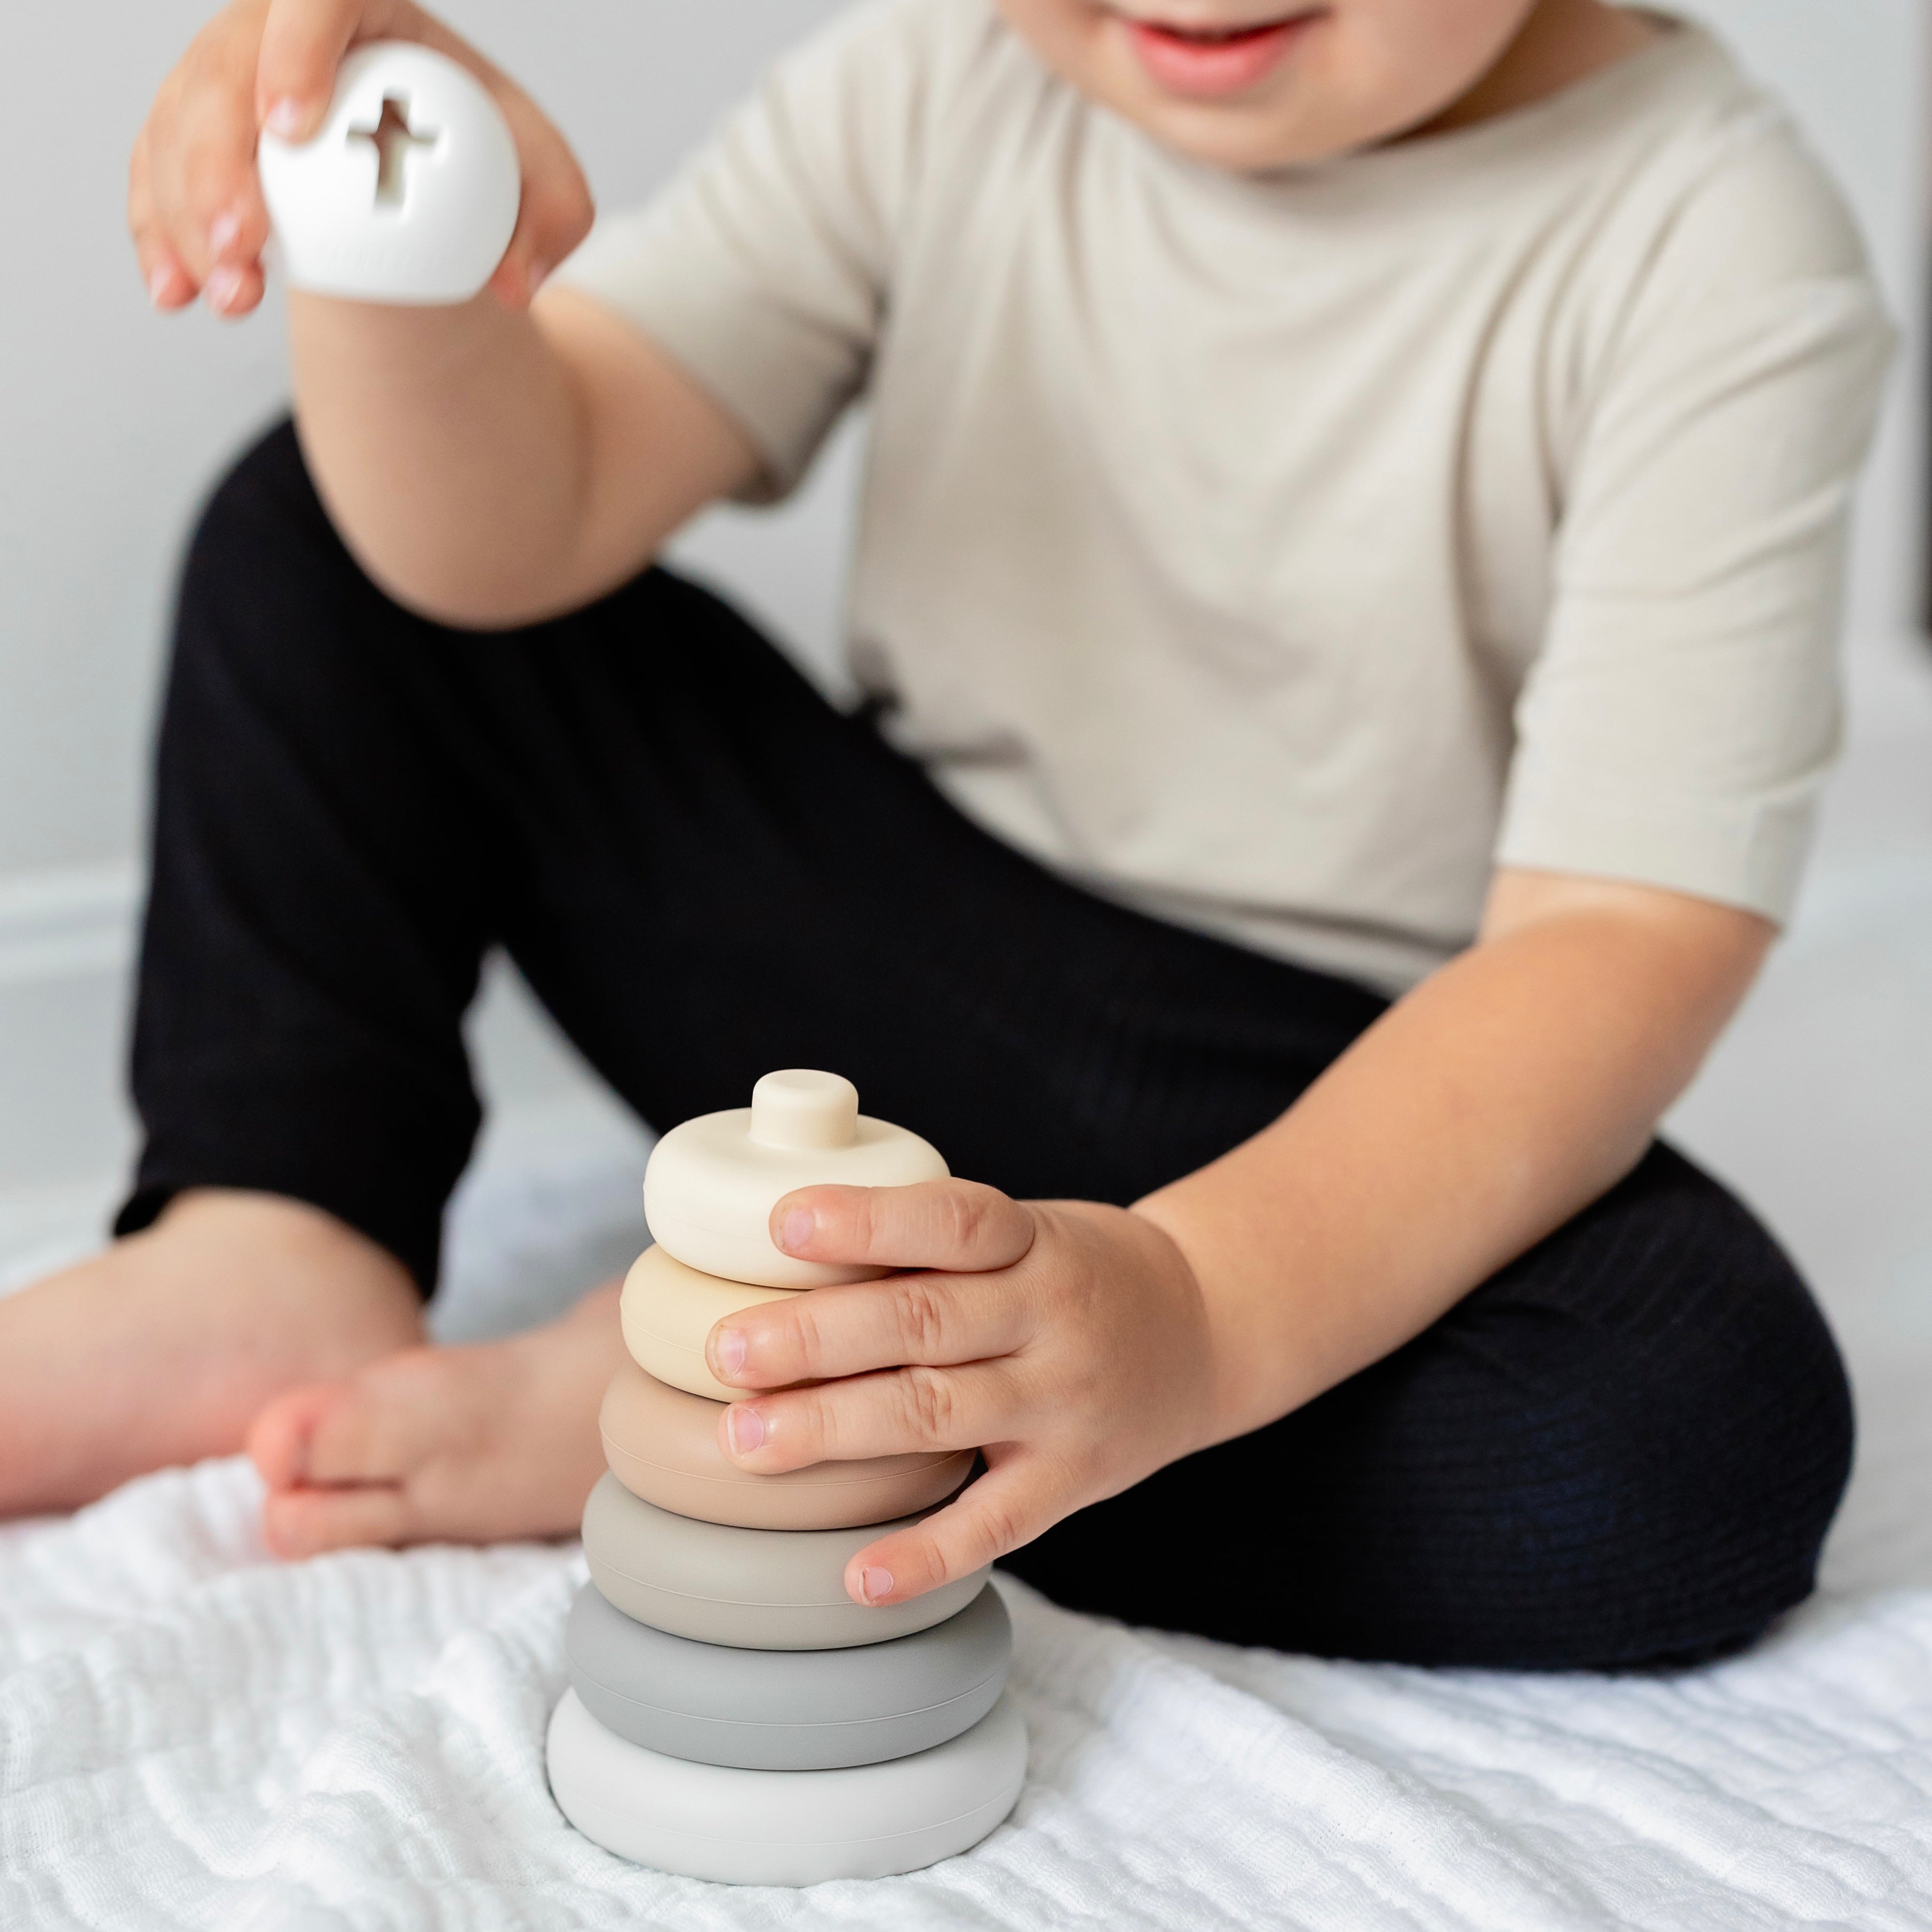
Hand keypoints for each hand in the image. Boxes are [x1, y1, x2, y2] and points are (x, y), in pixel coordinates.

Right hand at [129, 0, 589, 318]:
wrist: (431, 189)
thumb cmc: (488, 160)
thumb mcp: (545, 185)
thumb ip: (553, 219)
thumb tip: (516, 283)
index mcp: (363, 10)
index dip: (291, 53)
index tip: (288, 129)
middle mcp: (279, 30)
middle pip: (224, 72)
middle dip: (218, 162)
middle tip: (245, 245)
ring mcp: (227, 81)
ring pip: (178, 129)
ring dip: (189, 217)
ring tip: (231, 298)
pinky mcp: (191, 136)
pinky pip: (156, 177)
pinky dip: (162, 238)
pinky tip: (178, 295)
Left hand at [705, 1181, 1220, 1606]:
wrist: (1208, 1328)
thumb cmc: (1075, 1272)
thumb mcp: (1024, 1231)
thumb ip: (926, 1247)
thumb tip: (773, 1252)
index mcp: (1031, 1242)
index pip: (951, 1221)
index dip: (868, 1221)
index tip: (782, 1224)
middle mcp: (1050, 1318)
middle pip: (925, 1324)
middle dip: (817, 1339)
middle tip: (726, 1352)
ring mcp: (1065, 1404)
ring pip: (941, 1415)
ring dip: (837, 1430)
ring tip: (744, 1442)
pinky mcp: (1074, 1480)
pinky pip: (997, 1524)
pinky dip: (927, 1554)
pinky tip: (857, 1577)